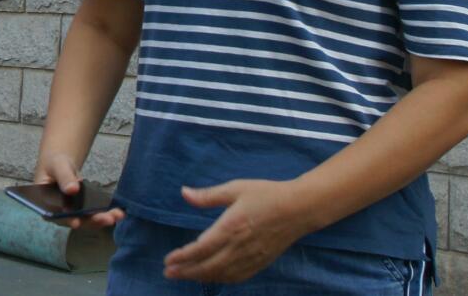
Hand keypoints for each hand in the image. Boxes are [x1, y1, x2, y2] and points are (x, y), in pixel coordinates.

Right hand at [32, 150, 123, 229]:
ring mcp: (71, 214)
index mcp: (46, 204)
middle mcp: (59, 214)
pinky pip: (93, 215)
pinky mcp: (82, 212)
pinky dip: (105, 214)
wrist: (60, 164)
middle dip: (92, 220)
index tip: (77, 222)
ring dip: (102, 219)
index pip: (56, 214)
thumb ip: (64, 177)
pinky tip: (118, 212)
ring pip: (87, 220)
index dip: (67, 219)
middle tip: (107, 219)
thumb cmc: (55, 164)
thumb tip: (72, 190)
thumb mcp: (58, 165)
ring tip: (117, 216)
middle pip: (75, 220)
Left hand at [163, 179, 310, 283]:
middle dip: (185, 272)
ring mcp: (251, 257)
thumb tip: (184, 193)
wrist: (299, 208)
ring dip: (200, 277)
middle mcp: (239, 246)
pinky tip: (212, 276)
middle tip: (168, 273)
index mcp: (231, 227)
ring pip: (221, 274)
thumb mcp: (235, 188)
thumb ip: (208, 196)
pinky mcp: (261, 262)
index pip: (201, 248)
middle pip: (207, 266)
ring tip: (185, 275)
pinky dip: (221, 279)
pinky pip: (237, 277)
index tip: (167, 260)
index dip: (182, 257)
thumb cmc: (266, 194)